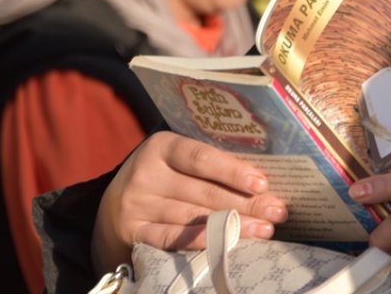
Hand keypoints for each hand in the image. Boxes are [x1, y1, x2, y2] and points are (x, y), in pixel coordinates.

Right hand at [91, 132, 289, 272]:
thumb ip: (211, 166)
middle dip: (245, 203)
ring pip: (192, 216)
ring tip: (263, 230)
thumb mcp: (178, 162)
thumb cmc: (164, 179)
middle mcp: (145, 173)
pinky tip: (225, 243)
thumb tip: (263, 182)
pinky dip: (199, 241)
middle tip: (276, 212)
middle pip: (203, 191)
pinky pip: (170, 238)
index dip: (233, 171)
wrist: (114, 206)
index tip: (262, 183)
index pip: (201, 158)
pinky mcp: (131, 231)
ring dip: (232, 225)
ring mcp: (136, 204)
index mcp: (162, 147)